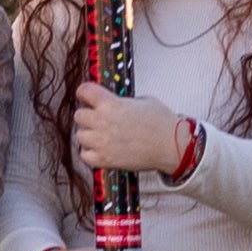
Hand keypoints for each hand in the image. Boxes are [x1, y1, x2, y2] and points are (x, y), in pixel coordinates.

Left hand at [66, 88, 185, 177]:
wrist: (173, 146)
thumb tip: (114, 102)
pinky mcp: (106, 159)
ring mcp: (103, 142)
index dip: (84, 93)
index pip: (84, 91)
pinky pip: (85, 155)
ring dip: (89, 134)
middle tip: (98, 118)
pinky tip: (102, 149)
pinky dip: (90, 152)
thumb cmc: (162, 123)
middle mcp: (104, 122)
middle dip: (87, 115)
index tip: (87, 95)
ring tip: (102, 135)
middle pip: (78, 115)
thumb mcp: (143, 100)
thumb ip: (122, 101)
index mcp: (112, 104)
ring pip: (80, 135)